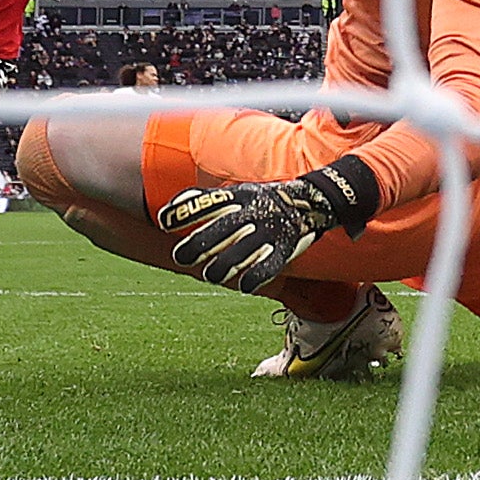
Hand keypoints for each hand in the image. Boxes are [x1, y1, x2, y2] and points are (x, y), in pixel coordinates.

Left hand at [155, 157, 379, 295]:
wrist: (315, 200)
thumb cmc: (265, 199)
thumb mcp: (236, 192)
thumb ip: (205, 200)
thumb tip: (170, 209)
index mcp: (239, 198)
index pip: (207, 203)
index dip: (184, 212)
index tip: (164, 222)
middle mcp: (252, 214)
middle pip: (219, 231)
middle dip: (197, 245)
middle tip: (182, 256)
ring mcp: (268, 232)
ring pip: (239, 254)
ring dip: (221, 268)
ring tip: (211, 274)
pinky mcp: (285, 250)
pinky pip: (267, 268)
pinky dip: (254, 279)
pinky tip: (244, 286)